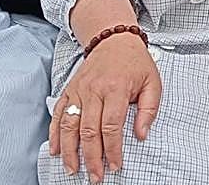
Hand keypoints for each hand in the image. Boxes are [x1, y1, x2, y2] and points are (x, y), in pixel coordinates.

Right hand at [50, 35, 161, 181]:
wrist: (114, 39)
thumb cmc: (135, 63)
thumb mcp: (153, 82)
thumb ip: (149, 110)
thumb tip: (141, 135)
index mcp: (116, 89)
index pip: (111, 126)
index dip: (112, 149)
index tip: (115, 166)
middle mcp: (94, 90)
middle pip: (88, 130)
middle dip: (91, 157)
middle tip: (95, 177)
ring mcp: (79, 90)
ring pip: (70, 125)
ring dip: (70, 150)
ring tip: (73, 169)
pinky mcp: (69, 90)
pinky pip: (59, 114)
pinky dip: (55, 134)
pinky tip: (56, 150)